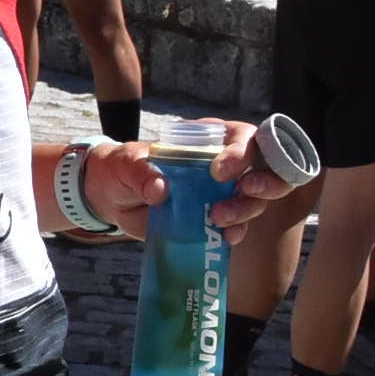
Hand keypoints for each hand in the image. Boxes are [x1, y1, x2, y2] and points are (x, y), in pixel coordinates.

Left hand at [78, 122, 301, 244]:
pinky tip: (227, 238)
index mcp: (207, 140)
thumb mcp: (127, 164)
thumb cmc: (123, 167)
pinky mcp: (213, 219)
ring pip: (254, 200)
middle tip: (245, 190)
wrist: (110, 196)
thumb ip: (142, 173)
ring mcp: (221, 194)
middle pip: (263, 169)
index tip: (221, 171)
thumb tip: (161, 189)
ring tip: (219, 218)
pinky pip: (236, 226)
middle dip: (264, 181)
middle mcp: (223, 165)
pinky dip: (236, 232)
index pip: (243, 137)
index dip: (242, 151)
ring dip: (245, 210)